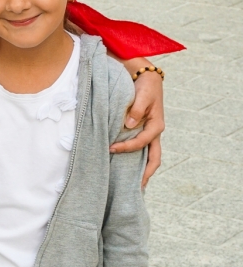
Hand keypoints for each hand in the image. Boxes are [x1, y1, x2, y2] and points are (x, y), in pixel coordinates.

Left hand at [110, 65, 163, 186]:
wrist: (146, 78)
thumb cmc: (145, 86)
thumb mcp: (142, 95)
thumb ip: (137, 110)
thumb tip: (129, 125)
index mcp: (156, 125)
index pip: (142, 143)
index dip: (126, 148)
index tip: (111, 148)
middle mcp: (155, 132)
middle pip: (153, 159)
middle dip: (146, 175)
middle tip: (136, 189)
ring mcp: (150, 134)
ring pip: (148, 157)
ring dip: (141, 171)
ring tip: (133, 186)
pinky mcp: (143, 131)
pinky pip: (142, 150)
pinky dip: (136, 160)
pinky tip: (127, 168)